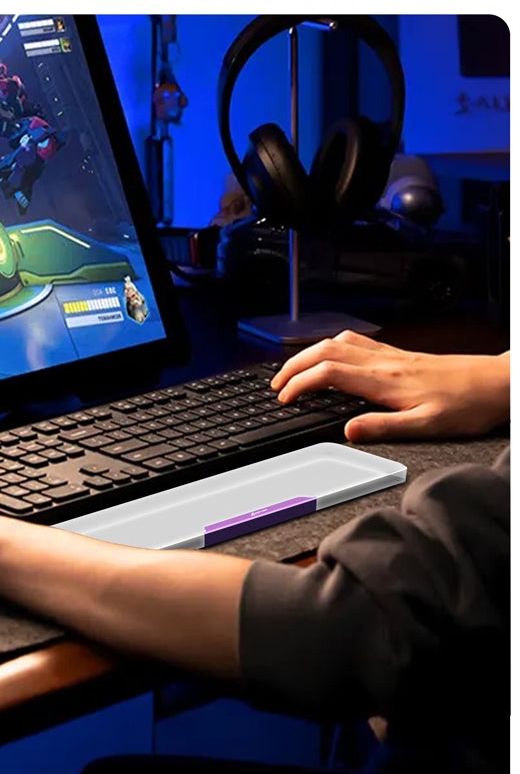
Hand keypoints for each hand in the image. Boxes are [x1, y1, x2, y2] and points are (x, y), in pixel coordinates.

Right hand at [273, 332, 510, 441]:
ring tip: (294, 369)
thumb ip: (384, 427)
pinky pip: (354, 341)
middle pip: (322, 351)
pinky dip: (330, 346)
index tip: (284, 399)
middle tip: (277, 384)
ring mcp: (388, 354)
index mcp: (383, 381)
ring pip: (335, 343)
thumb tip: (348, 432)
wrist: (494, 382)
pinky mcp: (398, 353)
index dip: (299, 384)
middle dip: (293, 365)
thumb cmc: (466, 405)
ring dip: (308, 353)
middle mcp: (381, 362)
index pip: (327, 374)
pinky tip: (332, 354)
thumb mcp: (427, 426)